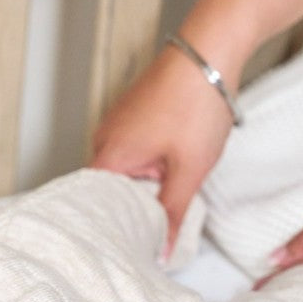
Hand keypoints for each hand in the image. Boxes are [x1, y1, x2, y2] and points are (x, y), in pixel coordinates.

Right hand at [91, 48, 235, 253]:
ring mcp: (114, 124)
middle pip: (108, 190)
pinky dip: (146, 162)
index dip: (112, 229)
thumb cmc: (196, 104)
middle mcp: (102, 141)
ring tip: (168, 190)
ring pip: (122, 169)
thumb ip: (173, 213)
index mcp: (107, 157)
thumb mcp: (190, 169)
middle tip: (156, 225)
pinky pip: (130, 149)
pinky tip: (170, 162)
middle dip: (131, 207)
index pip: (94, 208)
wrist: (208, 51)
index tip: (129, 247)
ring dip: (142, 182)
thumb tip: (162, 250)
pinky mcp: (129, 115)